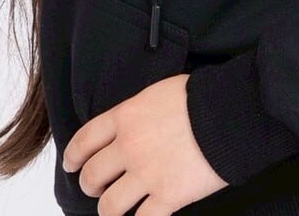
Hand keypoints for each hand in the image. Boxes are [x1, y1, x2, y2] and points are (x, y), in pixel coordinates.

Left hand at [62, 71, 229, 215]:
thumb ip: (136, 113)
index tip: (71, 164)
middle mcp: (129, 147)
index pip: (84, 140)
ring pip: (109, 206)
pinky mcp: (167, 198)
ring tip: (117, 208)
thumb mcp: (156, 94)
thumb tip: (129, 127)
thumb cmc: (199, 97)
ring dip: (110, 209)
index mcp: (125, 117)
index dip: (72, 156)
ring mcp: (146, 175)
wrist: (228, 113)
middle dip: (90, 186)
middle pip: (92, 176)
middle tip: (97, 188)